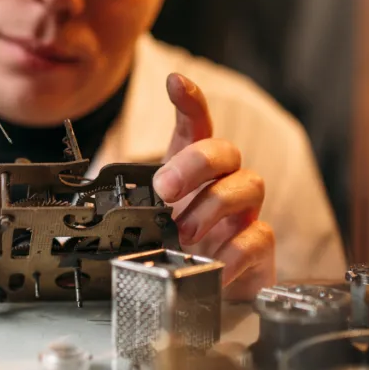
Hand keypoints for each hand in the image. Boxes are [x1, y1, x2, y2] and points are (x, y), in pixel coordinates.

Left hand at [152, 74, 275, 300]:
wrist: (206, 286)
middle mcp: (224, 183)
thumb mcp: (152, 219)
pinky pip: (258, 236)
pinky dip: (234, 251)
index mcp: (193, 172)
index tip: (175, 82)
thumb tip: (109, 205)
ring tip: (186, 233)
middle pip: (225, 151)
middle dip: (195, 164)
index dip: (189, 101)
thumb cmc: (180, 243)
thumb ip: (140, 207)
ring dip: (213, 205)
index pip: (196, 126)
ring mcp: (245, 213)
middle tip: (165, 189)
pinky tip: (214, 264)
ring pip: (249, 185)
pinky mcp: (259, 246)